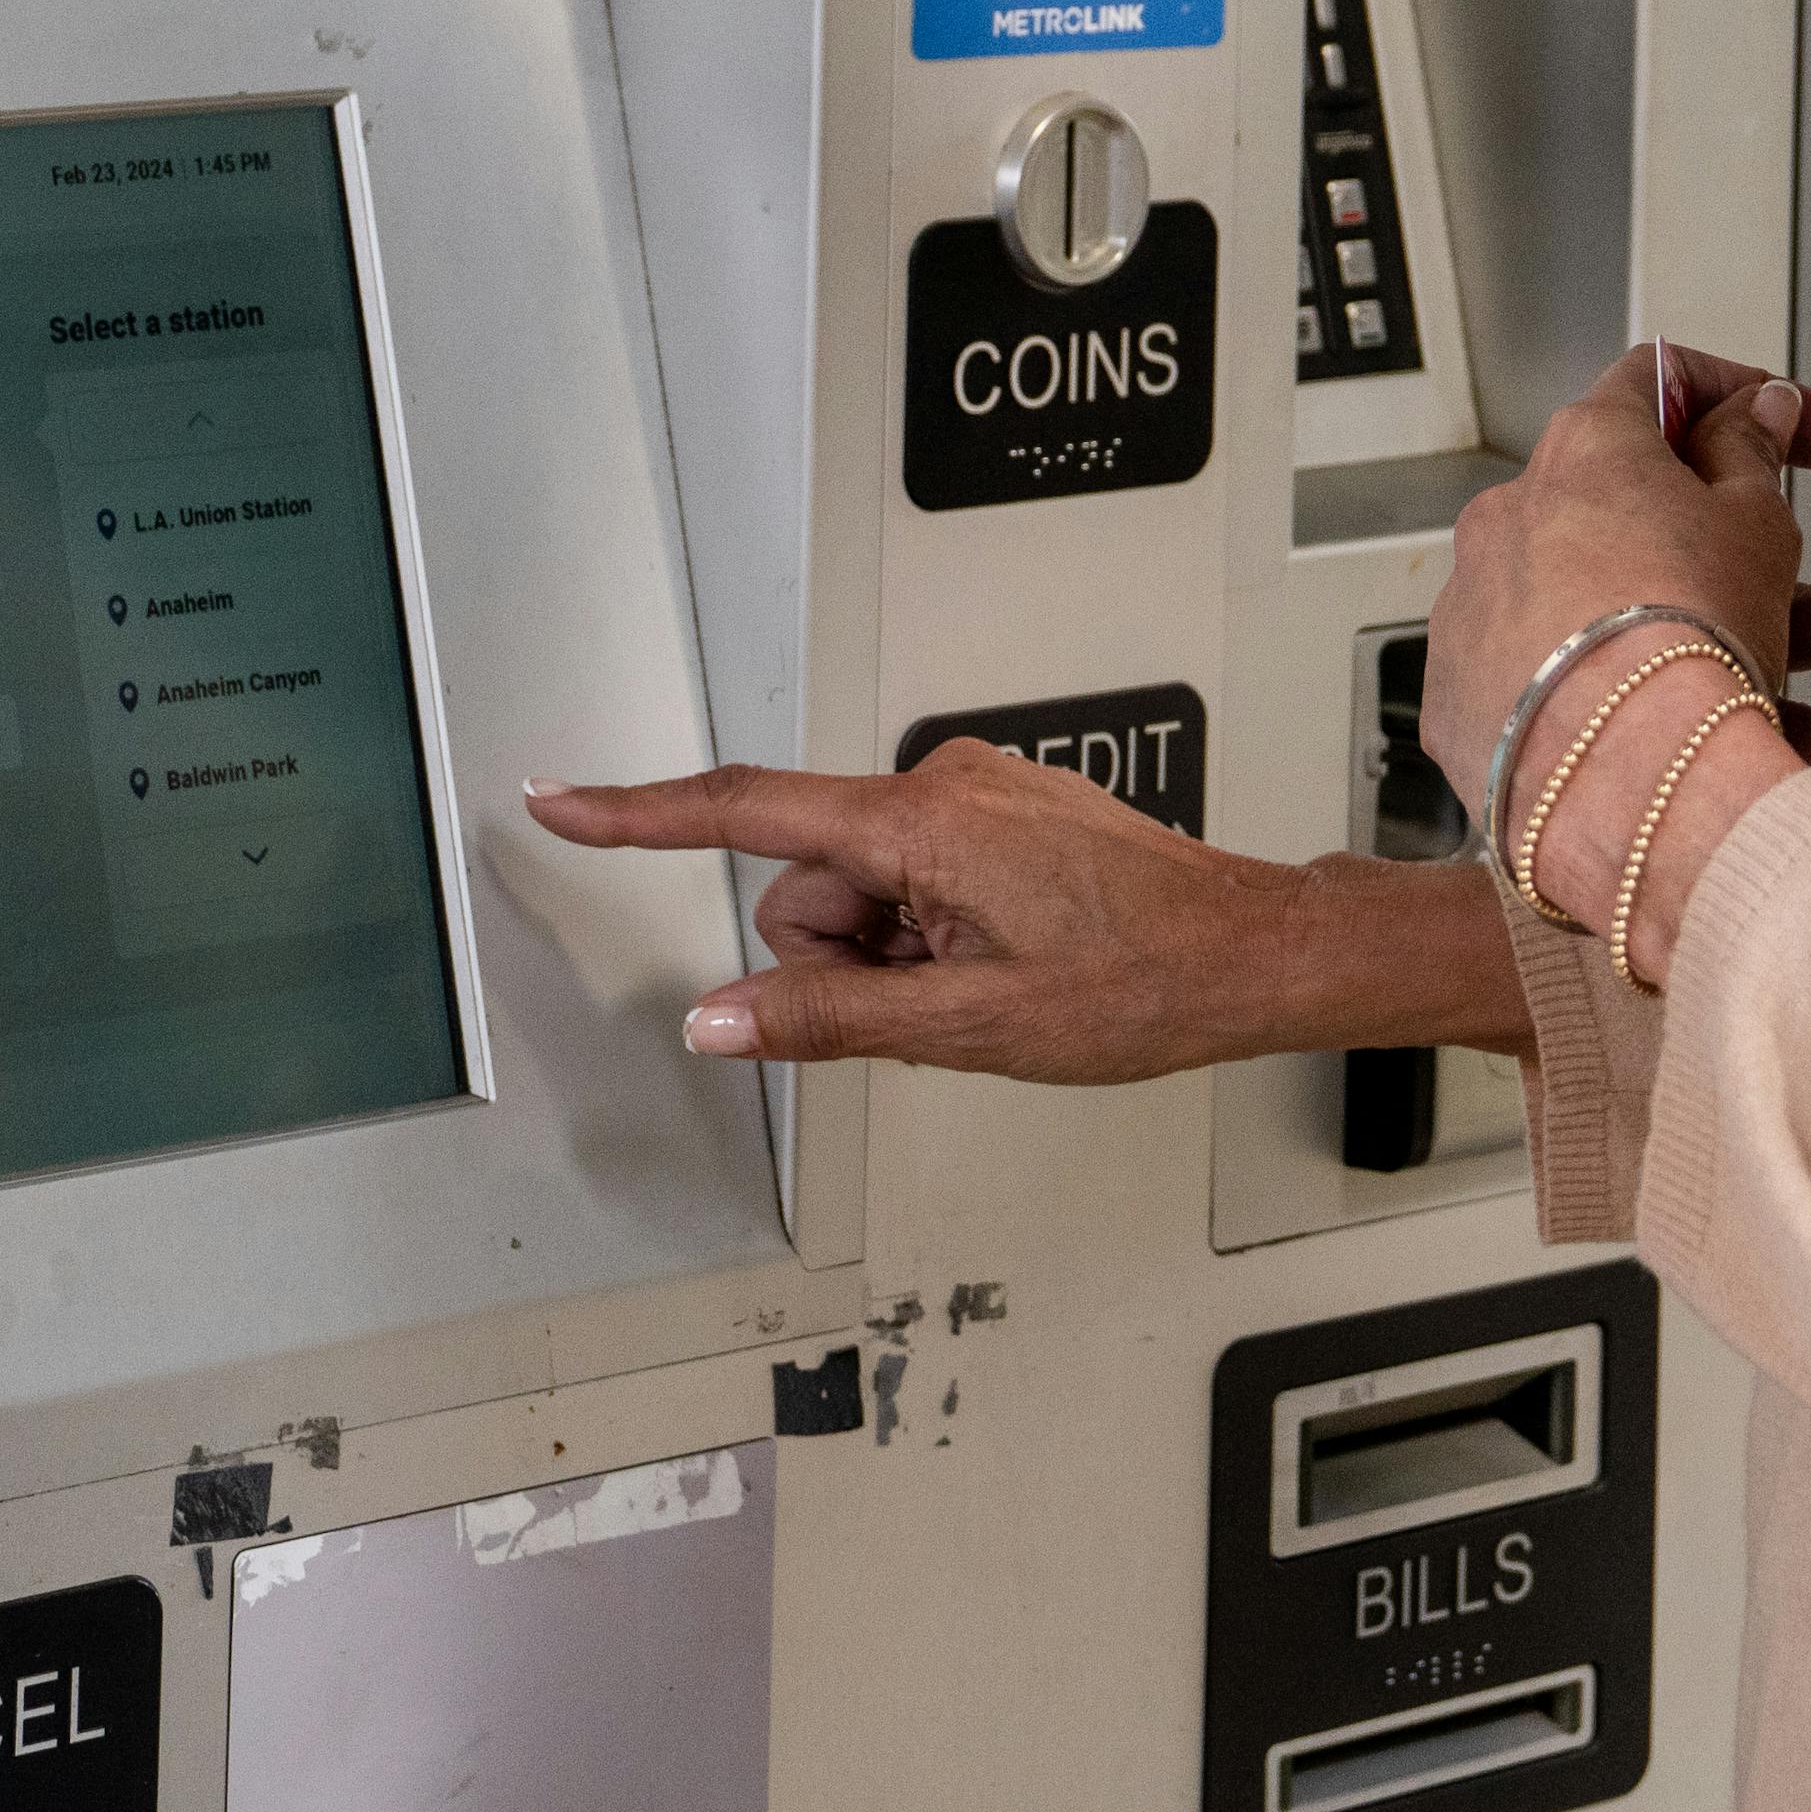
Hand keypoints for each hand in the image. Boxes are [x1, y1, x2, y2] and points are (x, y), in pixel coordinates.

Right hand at [523, 744, 1497, 1083]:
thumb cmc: (1139, 983)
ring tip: (989, 984)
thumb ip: (827, 1019)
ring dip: (892, 955)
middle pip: (806, 885)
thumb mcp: (967, 1027)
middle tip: (941, 1000)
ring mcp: (974, 795)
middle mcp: (938, 784)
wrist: (1250, 952)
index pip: (741, 812)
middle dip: (839, 957)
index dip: (638, 816)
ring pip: (860, 894)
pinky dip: (929, 935)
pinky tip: (1007, 963)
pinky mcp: (1000, 816)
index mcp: (919, 821)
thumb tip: (718, 1018)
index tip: (559, 799)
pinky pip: (913, 882)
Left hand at [1419, 341, 1810, 827]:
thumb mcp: (1756, 525)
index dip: (1754, 402)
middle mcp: (1512, 519)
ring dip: (1727, 660)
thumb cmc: (1689, 640)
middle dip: (1757, 572)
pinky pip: (1576, 696)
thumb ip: (1753, 452)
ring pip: (1626, 623)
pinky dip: (1649, 718)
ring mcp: (1482, 617)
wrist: (1624, 786)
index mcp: (1582, 450)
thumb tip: (1752, 410)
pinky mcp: (1469, 709)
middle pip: (1653, 528)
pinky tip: (1737, 763)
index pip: (1664, 384)